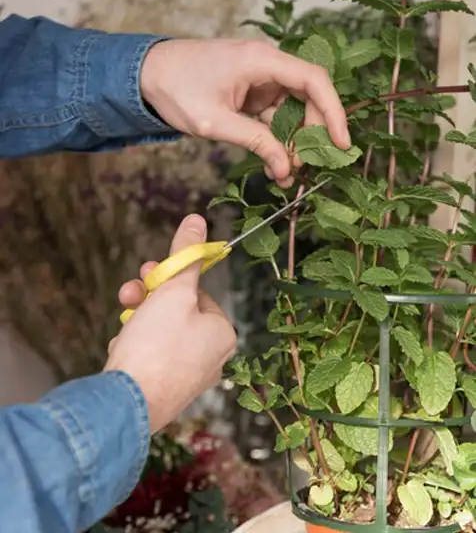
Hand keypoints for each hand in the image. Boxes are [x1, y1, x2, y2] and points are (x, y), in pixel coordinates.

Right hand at [105, 215, 235, 432]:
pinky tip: (122, 349)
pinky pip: (149, 356)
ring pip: (161, 332)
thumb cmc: (157, 346)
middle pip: (178, 312)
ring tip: (123, 319)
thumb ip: (186, 254)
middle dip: (150, 297)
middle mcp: (211, 358)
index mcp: (222, 333)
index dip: (171, 280)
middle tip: (132, 290)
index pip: (198, 292)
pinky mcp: (163, 391)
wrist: (126, 405)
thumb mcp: (173, 290)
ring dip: (138, 318)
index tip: (150, 273)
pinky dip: (134, 347)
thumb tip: (197, 220)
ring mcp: (187, 378)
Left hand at [141, 38, 349, 183]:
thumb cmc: (175, 89)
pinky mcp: (250, 90)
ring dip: (293, 139)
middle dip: (312, 132)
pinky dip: (277, 136)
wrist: (144, 74)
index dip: (333, 111)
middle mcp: (266, 64)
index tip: (341, 143)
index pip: (314, 81)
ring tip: (288, 172)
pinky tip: (275, 161)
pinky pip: (274, 113)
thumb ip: (254, 141)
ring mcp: (259, 77)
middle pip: (308, 95)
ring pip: (292, 107)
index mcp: (261, 60)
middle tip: (306, 165)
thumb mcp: (215, 122)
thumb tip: (285, 167)